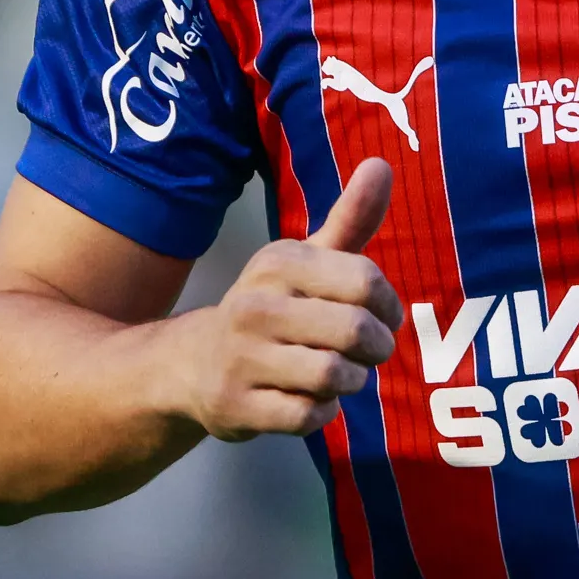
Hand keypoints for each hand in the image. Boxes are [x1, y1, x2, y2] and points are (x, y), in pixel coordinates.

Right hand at [173, 157, 399, 440]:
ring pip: (334, 376)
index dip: (388, 306)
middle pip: (354, 331)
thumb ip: (349, 219)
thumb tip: (382, 163)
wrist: (190, 364)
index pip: (365, 280)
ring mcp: (242, 358)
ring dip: (352, 381)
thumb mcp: (304, 261)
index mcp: (278, 263)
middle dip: (376, 348)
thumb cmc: (269, 308)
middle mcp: (255, 306)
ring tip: (340, 374)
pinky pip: (309, 415)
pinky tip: (311, 399)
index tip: (383, 316)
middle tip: (368, 352)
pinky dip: (324, 412)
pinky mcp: (238, 406)